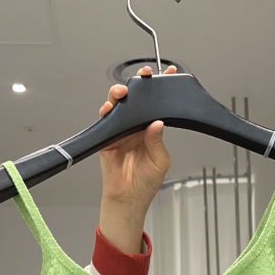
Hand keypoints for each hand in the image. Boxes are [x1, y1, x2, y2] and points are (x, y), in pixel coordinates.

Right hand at [99, 65, 175, 253]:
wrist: (129, 199)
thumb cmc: (146, 183)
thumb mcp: (160, 161)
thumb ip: (158, 141)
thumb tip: (157, 123)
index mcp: (151, 131)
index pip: (157, 105)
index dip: (161, 89)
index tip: (168, 75)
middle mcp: (136, 128)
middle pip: (137, 99)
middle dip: (140, 84)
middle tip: (145, 76)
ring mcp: (121, 131)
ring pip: (120, 105)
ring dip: (120, 94)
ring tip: (125, 92)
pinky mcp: (108, 138)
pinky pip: (106, 120)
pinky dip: (108, 112)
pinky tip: (112, 109)